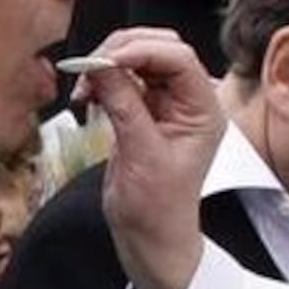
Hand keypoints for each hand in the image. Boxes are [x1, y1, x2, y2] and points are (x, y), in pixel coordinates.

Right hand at [77, 28, 223, 288]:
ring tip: (85, 88)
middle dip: (121, 51)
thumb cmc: (158, 210)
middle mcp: (187, 102)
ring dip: (106, 66)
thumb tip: (101, 64)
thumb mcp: (141, 155)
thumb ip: (123, 105)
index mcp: (203, 110)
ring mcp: (164, 104)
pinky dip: (101, 81)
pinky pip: (121, 79)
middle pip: (158, 49)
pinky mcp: (141, 111)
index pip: (179, 57)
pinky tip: (87, 96)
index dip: (142, 50)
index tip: (107, 60)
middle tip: (91, 68)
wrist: (150, 239)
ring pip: (136, 59)